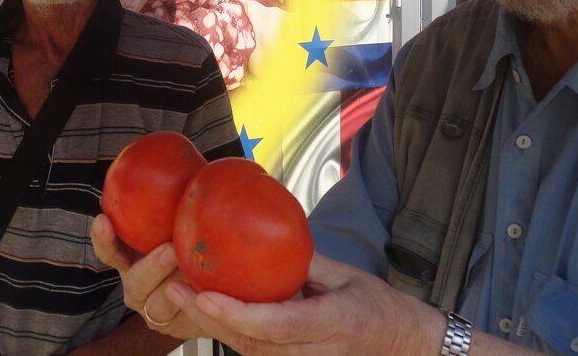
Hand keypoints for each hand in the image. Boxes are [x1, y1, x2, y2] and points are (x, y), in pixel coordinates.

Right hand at [90, 214, 206, 340]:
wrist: (206, 287)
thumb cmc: (188, 244)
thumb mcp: (180, 224)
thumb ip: (180, 203)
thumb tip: (200, 163)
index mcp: (129, 260)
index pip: (110, 249)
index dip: (104, 237)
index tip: (104, 219)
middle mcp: (136, 287)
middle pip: (134, 282)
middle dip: (150, 267)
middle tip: (169, 249)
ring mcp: (156, 311)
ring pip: (160, 306)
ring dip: (176, 290)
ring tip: (194, 276)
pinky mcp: (179, 327)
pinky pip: (186, 321)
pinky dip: (196, 310)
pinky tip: (210, 299)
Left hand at [162, 252, 440, 354]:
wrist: (400, 346)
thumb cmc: (378, 307)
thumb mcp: (348, 275)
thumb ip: (307, 261)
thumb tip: (268, 233)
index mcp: (335, 322)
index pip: (280, 325)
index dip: (240, 314)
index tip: (208, 296)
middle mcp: (315, 351)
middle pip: (252, 343)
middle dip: (209, 319)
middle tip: (177, 288)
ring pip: (247, 351)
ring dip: (210, 325)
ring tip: (179, 293)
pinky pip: (253, 352)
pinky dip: (227, 331)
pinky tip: (204, 309)